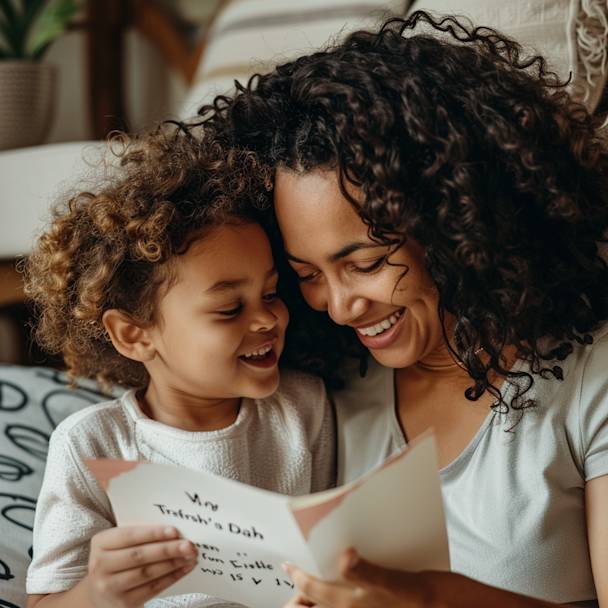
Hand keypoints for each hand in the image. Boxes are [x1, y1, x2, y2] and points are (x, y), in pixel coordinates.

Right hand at [84, 525, 197, 607]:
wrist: (99, 593)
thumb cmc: (116, 560)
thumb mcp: (119, 544)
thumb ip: (140, 535)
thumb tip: (173, 531)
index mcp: (101, 544)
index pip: (129, 535)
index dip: (153, 533)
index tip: (174, 531)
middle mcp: (100, 566)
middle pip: (139, 556)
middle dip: (167, 549)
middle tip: (189, 544)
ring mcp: (110, 587)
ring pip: (147, 573)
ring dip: (173, 563)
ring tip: (191, 555)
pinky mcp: (123, 604)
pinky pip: (152, 588)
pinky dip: (171, 577)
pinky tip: (184, 568)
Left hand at [283, 547, 438, 607]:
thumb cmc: (427, 598)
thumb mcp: (399, 583)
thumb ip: (368, 572)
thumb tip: (345, 556)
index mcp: (352, 604)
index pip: (311, 592)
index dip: (296, 578)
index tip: (287, 564)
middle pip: (314, 605)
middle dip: (301, 592)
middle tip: (296, 574)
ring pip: (328, 606)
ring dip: (318, 595)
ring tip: (315, 577)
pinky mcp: (375, 607)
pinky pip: (345, 604)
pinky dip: (335, 595)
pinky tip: (343, 580)